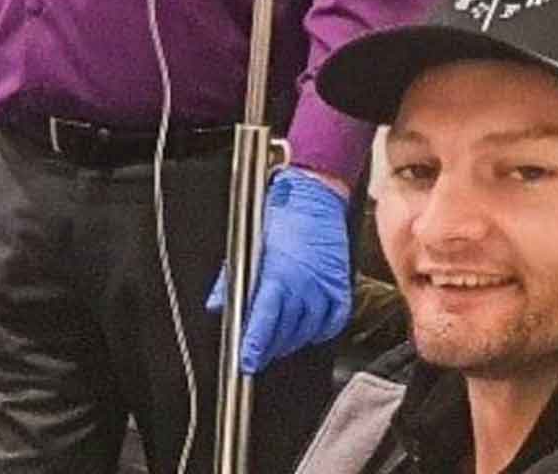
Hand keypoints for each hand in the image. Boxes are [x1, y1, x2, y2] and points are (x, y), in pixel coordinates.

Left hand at [205, 166, 350, 373]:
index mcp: (278, 276)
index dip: (254, 346)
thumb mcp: (246, 245)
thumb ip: (230, 280)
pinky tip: (307, 331)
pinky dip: (319, 332)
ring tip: (277, 342)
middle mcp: (304, 286)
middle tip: (256, 353)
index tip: (246, 362)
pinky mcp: (341, 286)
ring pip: (307, 332)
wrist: (313, 194)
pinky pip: (333, 322)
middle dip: (267, 347)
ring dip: (290, 342)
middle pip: (284, 333)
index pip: (264, 322)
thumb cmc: (280, 214)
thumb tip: (216, 304)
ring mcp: (325, 288)